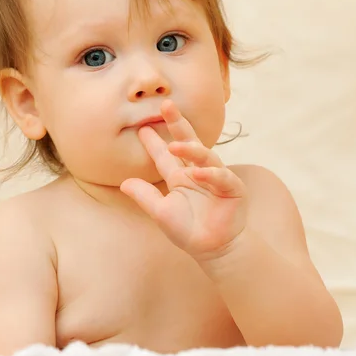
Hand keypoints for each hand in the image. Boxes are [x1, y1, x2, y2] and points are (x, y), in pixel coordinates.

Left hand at [120, 100, 247, 258]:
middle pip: (187, 142)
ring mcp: (216, 178)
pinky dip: (210, 174)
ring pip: (204, 156)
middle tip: (166, 105)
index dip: (154, 142)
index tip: (142, 127)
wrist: (214, 250)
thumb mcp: (160, 212)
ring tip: (175, 145)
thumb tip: (123, 183)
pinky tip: (197, 173)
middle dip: (177, 123)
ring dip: (191, 149)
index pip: (164, 155)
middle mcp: (196, 172)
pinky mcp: (232, 189)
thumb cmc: (188, 231)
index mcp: (179, 176)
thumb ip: (144, 197)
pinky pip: (221, 177)